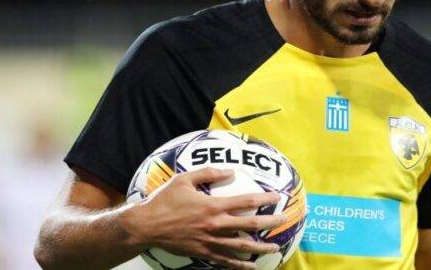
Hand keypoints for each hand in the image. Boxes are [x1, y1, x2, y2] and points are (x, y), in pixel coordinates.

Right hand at [124, 167, 285, 269]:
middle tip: (284, 220)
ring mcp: (210, 241)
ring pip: (241, 246)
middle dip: (270, 222)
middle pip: (250, 225)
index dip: (265, 199)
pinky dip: (240, 265)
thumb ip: (208, 173)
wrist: (146, 226)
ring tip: (275, 247)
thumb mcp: (185, 180)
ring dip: (260, 247)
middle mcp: (215, 225)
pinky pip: (226, 261)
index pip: (246, 201)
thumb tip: (230, 171)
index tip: (278, 197)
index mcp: (213, 206)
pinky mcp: (203, 253)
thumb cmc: (165, 201)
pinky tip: (251, 266)